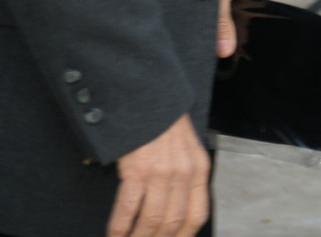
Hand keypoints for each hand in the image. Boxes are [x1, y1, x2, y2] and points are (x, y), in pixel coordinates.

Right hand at [108, 114, 208, 236]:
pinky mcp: (137, 171)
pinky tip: (114, 236)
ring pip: (151, 221)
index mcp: (200, 172)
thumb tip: (174, 211)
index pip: (197, 216)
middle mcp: (184, 175)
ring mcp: (161, 174)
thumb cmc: (166, 129)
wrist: (151, 102)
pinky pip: (128, 209)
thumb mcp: (188, 153)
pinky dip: (119, 228)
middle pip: (172, 223)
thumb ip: (187, 179)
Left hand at [217, 0, 270, 58]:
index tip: (234, 41)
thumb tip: (227, 49)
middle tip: (221, 35)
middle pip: (249, 6)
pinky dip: (219, 5)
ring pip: (237, 1)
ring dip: (225, 12)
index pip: (260, 8)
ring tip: (212, 18)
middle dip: (234, 20)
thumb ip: (221, 23)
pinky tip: (210, 10)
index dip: (246, 26)